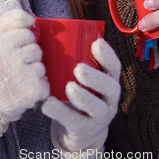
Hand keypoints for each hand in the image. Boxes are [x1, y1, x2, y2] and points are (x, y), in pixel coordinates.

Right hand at [0, 9, 49, 137]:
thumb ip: (9, 21)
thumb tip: (31, 18)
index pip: (27, 33)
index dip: (24, 42)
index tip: (14, 51)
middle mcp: (7, 59)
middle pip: (36, 49)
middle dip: (30, 58)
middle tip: (16, 67)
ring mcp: (20, 75)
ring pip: (41, 67)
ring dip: (34, 73)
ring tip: (19, 80)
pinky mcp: (31, 92)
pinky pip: (46, 84)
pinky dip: (39, 89)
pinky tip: (25, 91)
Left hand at [41, 38, 120, 158]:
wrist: (79, 131)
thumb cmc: (78, 92)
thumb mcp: (81, 77)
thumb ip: (73, 57)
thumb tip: (45, 26)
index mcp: (109, 81)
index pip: (114, 67)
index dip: (108, 55)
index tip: (96, 43)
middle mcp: (109, 99)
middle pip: (110, 87)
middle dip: (96, 77)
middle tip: (78, 68)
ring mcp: (100, 117)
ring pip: (97, 108)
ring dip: (83, 97)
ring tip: (69, 87)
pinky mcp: (85, 131)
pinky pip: (75, 123)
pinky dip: (60, 113)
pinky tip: (48, 104)